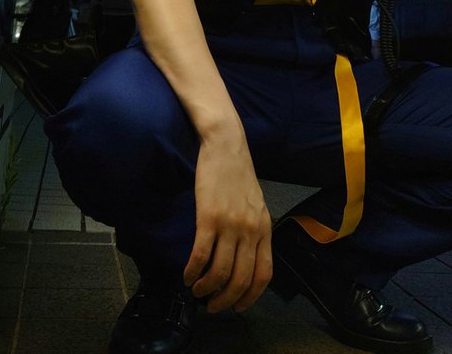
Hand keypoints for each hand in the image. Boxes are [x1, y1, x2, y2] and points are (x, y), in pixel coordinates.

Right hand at [183, 132, 272, 312]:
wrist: (226, 145)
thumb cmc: (238, 174)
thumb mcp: (256, 204)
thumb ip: (254, 230)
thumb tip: (246, 260)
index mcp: (264, 228)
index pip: (263, 275)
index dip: (249, 297)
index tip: (237, 307)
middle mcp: (250, 231)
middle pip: (240, 279)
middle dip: (225, 301)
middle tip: (212, 307)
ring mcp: (230, 224)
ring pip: (219, 272)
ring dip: (206, 289)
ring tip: (196, 292)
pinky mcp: (208, 217)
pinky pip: (201, 255)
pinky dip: (192, 271)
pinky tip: (187, 275)